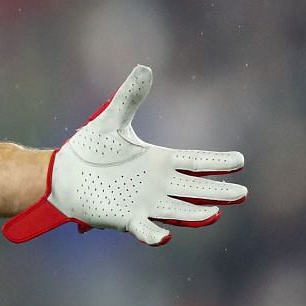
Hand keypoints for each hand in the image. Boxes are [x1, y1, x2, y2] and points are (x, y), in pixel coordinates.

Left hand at [3, 65, 244, 245]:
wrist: (64, 174)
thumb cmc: (91, 148)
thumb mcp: (111, 120)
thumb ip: (129, 97)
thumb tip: (144, 68)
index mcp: (159, 160)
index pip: (195, 161)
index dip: (216, 162)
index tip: (239, 160)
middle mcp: (158, 184)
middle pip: (195, 189)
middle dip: (218, 192)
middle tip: (242, 193)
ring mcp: (145, 204)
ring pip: (177, 210)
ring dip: (195, 214)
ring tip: (214, 213)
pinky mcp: (127, 219)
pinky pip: (145, 229)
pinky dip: (154, 235)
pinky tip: (164, 237)